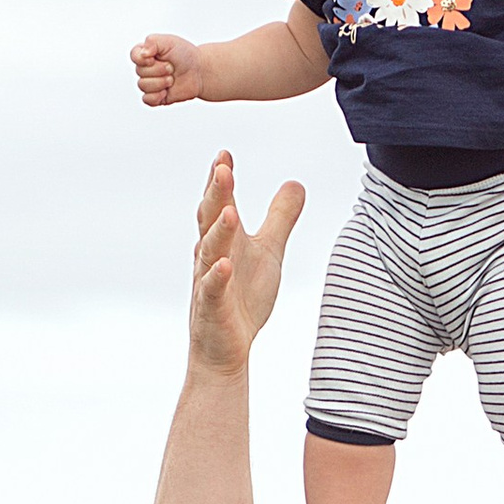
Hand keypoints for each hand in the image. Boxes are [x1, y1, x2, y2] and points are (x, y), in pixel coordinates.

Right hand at [132, 31, 205, 106]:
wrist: (200, 72)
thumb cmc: (185, 55)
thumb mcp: (169, 41)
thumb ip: (152, 42)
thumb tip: (143, 54)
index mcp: (146, 53)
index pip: (134, 56)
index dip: (143, 59)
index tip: (155, 58)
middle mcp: (146, 68)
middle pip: (139, 72)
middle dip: (158, 70)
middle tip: (171, 67)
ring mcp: (150, 83)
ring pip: (143, 86)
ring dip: (160, 82)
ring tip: (172, 79)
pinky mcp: (156, 97)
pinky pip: (147, 100)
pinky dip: (156, 96)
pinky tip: (166, 91)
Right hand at [188, 150, 304, 379]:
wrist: (225, 349)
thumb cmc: (242, 298)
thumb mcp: (268, 252)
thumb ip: (280, 218)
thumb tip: (295, 183)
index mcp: (224, 239)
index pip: (219, 203)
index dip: (220, 180)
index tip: (225, 155)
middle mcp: (211, 256)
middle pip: (210, 220)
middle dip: (216, 194)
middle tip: (223, 168)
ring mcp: (207, 282)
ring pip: (209, 252)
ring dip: (218, 231)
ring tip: (229, 212)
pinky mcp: (211, 310)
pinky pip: (211, 291)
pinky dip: (217, 277)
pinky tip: (225, 265)